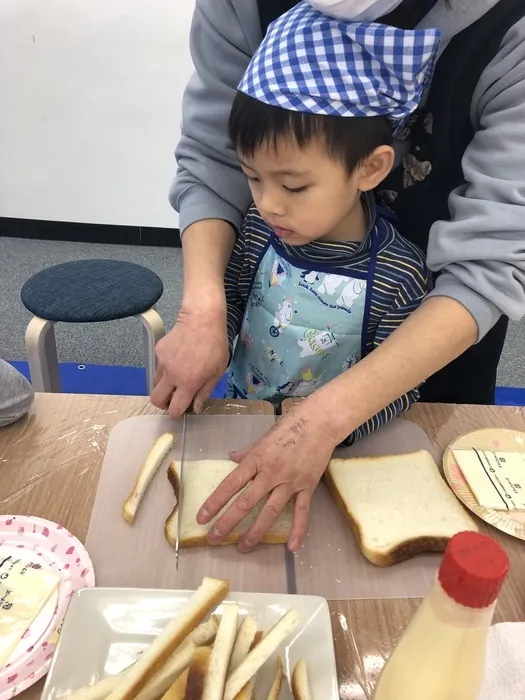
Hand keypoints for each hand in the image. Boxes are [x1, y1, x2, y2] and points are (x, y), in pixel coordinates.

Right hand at [151, 303, 228, 415]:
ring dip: (164, 386)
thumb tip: (195, 407)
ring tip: (177, 379)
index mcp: (188, 383)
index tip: (183, 409)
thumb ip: (204, 392)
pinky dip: (166, 368)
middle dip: (163, 404)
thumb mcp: (217, 371)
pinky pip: (158, 366)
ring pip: (155, 383)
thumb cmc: (215, 344)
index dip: (177, 413)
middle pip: (156, 400)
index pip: (174, 409)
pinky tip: (178, 359)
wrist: (201, 318)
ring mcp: (162, 362)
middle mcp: (171, 375)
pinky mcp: (158, 351)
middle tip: (174, 399)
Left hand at [197, 397, 337, 552]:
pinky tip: (291, 548)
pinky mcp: (307, 487)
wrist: (320, 422)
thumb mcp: (263, 437)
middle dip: (228, 522)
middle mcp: (270, 473)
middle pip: (246, 502)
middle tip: (214, 538)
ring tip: (243, 548)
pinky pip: (301, 512)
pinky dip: (297, 530)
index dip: (215, 502)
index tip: (202, 517)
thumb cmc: (289, 426)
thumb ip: (247, 452)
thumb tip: (231, 457)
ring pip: (270, 512)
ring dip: (255, 532)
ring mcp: (289, 482)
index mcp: (256, 459)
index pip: (230, 484)